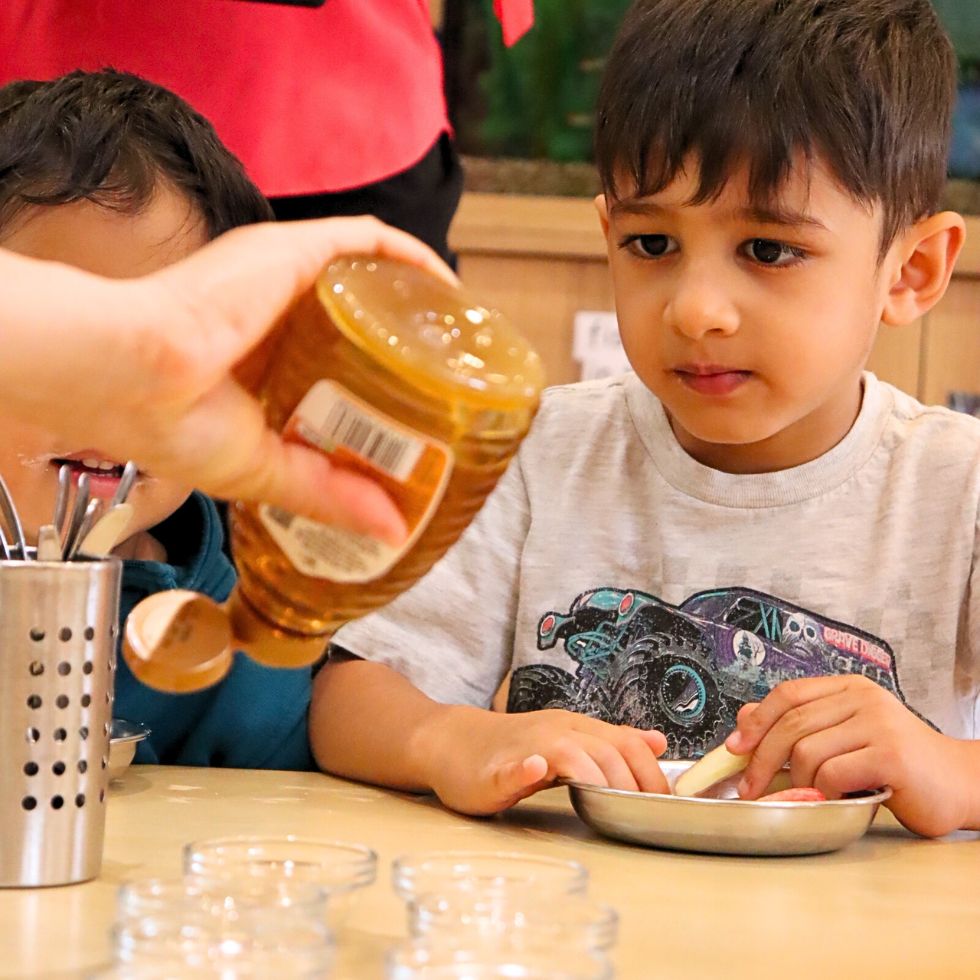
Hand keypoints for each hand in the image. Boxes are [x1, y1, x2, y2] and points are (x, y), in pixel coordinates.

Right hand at [0, 217, 456, 543]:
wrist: (132, 371)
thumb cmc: (170, 422)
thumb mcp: (266, 470)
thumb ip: (328, 493)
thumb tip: (392, 530)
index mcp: (262, 363)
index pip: (335, 366)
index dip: (380, 388)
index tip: (421, 417)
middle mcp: (277, 312)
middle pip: (359, 322)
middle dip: (406, 350)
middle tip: (449, 384)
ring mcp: (286, 277)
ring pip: (368, 280)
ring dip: (415, 304)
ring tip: (455, 340)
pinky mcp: (294, 250)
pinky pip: (367, 242)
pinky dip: (411, 261)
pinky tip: (446, 289)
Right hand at [417, 705, 668, 814]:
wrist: (453, 742)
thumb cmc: (513, 747)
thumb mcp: (567, 740)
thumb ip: (610, 743)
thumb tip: (658, 741)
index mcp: (575, 727)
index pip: (626, 743)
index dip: (650, 773)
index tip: (663, 805)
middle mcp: (555, 731)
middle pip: (605, 751)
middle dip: (630, 786)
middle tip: (641, 816)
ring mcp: (525, 748)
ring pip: (568, 753)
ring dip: (593, 776)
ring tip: (607, 800)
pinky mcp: (494, 769)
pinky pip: (513, 766)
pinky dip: (526, 768)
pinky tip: (534, 770)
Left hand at [725, 675, 979, 836]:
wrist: (961, 783)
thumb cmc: (900, 764)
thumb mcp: (847, 736)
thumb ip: (803, 725)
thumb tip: (745, 720)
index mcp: (849, 689)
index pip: (788, 694)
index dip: (756, 720)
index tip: (735, 747)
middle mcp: (863, 699)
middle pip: (791, 723)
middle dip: (762, 758)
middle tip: (750, 787)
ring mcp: (879, 725)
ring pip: (808, 750)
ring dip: (796, 780)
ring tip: (806, 795)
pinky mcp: (891, 755)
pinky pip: (834, 773)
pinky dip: (824, 792)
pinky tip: (835, 799)